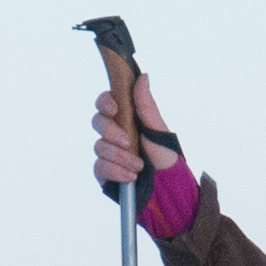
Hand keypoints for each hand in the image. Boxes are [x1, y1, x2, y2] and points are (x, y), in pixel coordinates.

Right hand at [89, 70, 182, 187]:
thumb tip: (143, 77)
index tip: (115, 109)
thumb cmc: (165, 157)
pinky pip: (99, 167)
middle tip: (128, 141)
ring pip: (99, 147)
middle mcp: (114, 133)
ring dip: (120, 156)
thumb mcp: (158, 129)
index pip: (105, 103)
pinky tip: (130, 177)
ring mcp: (108, 153)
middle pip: (97, 122)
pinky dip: (115, 171)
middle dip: (111, 131)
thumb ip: (146, 105)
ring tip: (139, 166)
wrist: (168, 188)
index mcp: (126, 119)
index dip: (105, 103)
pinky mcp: (105, 173)